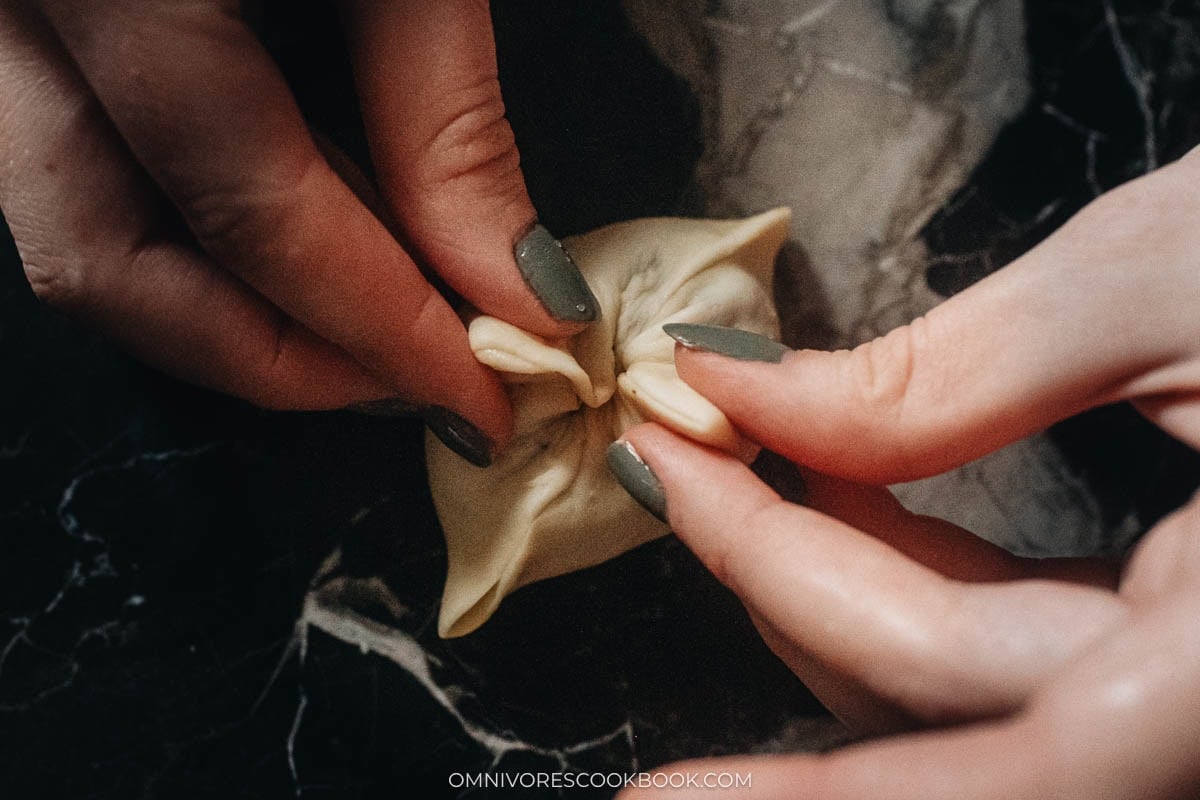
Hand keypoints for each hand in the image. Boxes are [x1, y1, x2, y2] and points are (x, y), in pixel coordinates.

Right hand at [0, 1, 596, 462]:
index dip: (377, 329)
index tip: (482, 399)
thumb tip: (510, 284)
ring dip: (232, 318)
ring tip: (373, 334)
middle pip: (107, 260)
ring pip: (79, 234)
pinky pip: (91, 175)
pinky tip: (313, 245)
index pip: (249, 206)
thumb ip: (442, 113)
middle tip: (415, 384)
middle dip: (278, 358)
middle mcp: (14, 4)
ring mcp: (2, 19)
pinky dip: (205, 243)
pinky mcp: (35, 29)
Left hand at [615, 150, 1199, 797]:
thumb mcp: (1176, 277)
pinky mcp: (1193, 639)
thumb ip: (950, 375)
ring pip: (974, 686)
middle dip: (786, 583)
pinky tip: (857, 496)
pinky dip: (923, 571)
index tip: (653, 798)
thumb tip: (755, 400)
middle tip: (686, 470)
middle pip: (947, 703)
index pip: (987, 778)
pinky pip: (1024, 644)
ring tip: (750, 469)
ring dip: (841, 579)